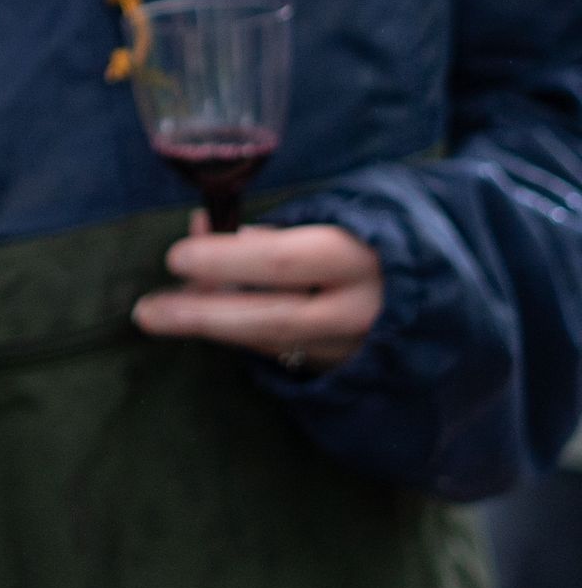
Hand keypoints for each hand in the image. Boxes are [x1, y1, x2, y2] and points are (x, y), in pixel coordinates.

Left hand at [132, 211, 382, 371]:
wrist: (439, 286)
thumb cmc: (371, 237)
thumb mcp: (336, 220)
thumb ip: (272, 233)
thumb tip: (202, 232)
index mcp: (361, 259)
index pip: (284, 261)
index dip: (225, 260)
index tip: (176, 257)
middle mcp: (361, 310)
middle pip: (270, 317)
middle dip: (203, 315)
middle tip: (148, 312)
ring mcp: (353, 346)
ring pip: (270, 340)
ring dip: (212, 325)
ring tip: (160, 313)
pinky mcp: (343, 368)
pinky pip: (280, 351)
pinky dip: (239, 333)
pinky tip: (206, 318)